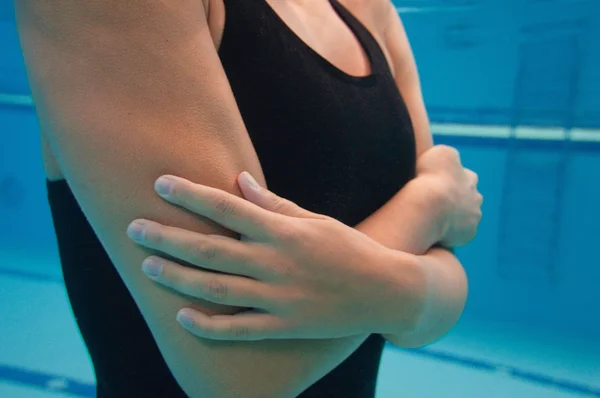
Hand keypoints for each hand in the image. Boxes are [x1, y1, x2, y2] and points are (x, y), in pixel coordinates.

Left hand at [127, 173, 419, 340]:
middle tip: (134, 227)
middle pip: (211, 249)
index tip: (161, 183)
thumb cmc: (348, 248)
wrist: (384, 291)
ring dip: (178, 277)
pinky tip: (181, 316)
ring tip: (147, 265)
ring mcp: (279, 298)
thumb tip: (239, 181)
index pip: (228, 209)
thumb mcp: (315, 219)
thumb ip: (274, 203)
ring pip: (216, 288)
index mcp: (284, 232)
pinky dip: (208, 325)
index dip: (192, 195)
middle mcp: (276, 263)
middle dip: (168, 236)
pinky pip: (238, 329)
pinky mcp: (284, 325)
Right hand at [416, 145, 482, 246]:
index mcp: (469, 177)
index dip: (450, 181)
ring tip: (434, 220)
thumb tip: (449, 160)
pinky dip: (450, 233)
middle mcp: (476, 196)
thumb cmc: (431, 178)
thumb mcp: (440, 153)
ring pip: (465, 217)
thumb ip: (448, 155)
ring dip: (453, 218)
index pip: (464, 177)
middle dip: (456, 201)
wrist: (430, 206)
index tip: (436, 185)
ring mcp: (474, 216)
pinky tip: (436, 232)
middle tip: (436, 205)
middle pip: (468, 198)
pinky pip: (460, 234)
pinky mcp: (469, 233)